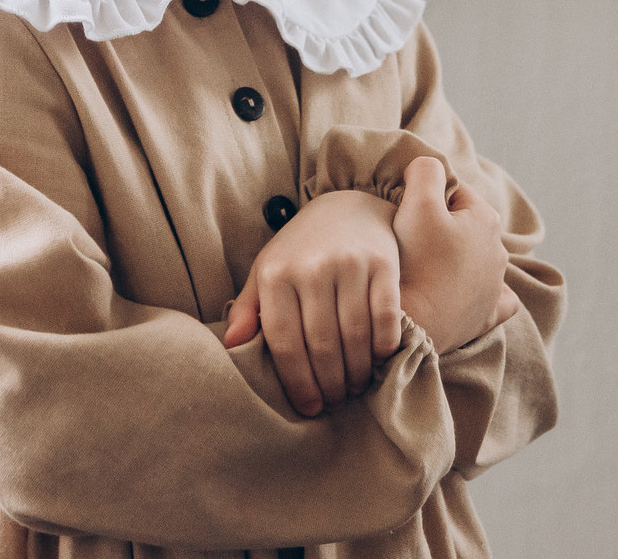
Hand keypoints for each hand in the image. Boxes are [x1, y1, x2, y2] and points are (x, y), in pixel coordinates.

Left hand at [222, 190, 401, 416]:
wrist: (347, 209)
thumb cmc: (300, 251)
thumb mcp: (266, 272)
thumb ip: (248, 309)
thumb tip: (230, 345)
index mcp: (277, 273)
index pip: (284, 342)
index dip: (297, 382)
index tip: (308, 407)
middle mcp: (312, 267)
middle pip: (321, 345)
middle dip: (329, 384)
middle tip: (334, 402)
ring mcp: (350, 263)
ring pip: (354, 336)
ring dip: (356, 372)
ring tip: (354, 387)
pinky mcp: (383, 263)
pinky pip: (386, 317)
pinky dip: (384, 346)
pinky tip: (378, 360)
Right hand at [395, 156, 516, 352]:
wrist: (415, 321)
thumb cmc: (416, 260)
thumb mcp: (417, 201)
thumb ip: (425, 170)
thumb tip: (428, 168)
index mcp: (486, 218)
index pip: (452, 191)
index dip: (424, 197)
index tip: (405, 215)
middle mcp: (499, 250)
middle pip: (463, 225)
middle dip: (441, 228)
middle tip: (411, 242)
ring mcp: (495, 285)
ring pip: (477, 259)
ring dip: (455, 258)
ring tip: (425, 268)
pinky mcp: (487, 314)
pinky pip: (495, 299)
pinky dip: (485, 293)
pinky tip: (472, 293)